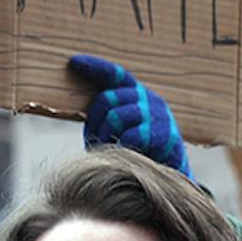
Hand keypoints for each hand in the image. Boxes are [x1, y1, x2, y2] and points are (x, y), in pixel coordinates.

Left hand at [67, 55, 191, 177]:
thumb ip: (106, 112)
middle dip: (95, 122)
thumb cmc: (135, 153)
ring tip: (115, 149)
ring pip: (115, 116)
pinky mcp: (165, 135)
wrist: (168, 179)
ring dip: (108, 137)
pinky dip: (123, 148)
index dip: (95, 68)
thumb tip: (80, 98)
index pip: (116, 75)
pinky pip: (130, 136)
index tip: (73, 61)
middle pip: (107, 99)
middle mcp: (150, 100)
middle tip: (101, 141)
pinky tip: (130, 155)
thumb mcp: (119, 128)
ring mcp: (158, 116)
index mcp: (139, 95)